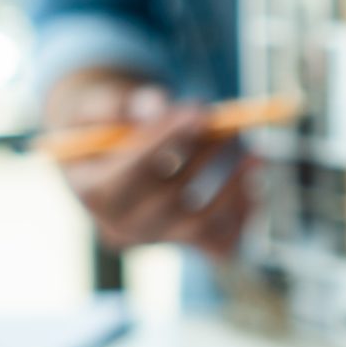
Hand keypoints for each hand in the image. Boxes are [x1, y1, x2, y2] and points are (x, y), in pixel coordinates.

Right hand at [47, 72, 257, 259]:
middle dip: (205, 158)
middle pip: (170, 201)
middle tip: (230, 125)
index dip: (167, 142)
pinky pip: (220, 242)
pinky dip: (242, 216)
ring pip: (200, 224)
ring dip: (232, 188)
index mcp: (92, 191)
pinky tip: (253, 183)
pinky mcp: (182, 243)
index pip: (131, 173)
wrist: (109, 154)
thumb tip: (157, 106)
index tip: (200, 113)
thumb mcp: (97, 103)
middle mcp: (120, 225)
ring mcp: (153, 238)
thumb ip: (118, 104)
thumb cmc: (104, 123)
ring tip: (252, 153)